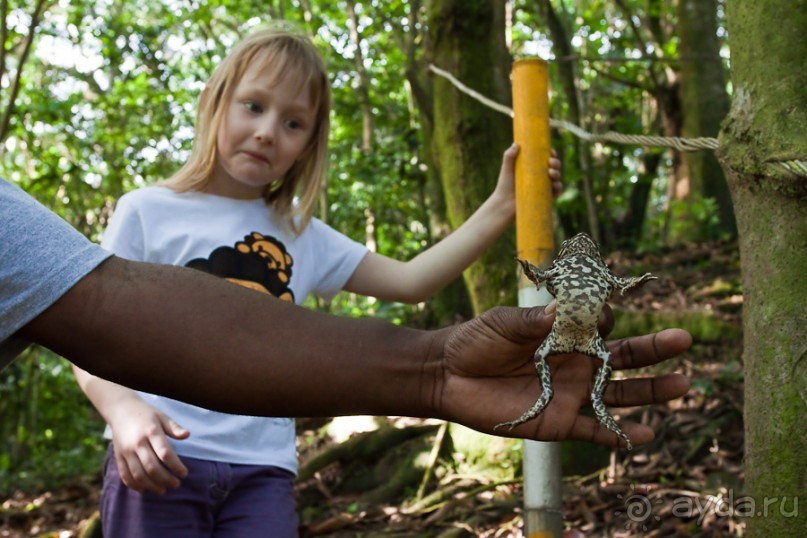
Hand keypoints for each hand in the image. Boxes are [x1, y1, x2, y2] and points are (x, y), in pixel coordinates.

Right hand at [108, 398, 189, 493]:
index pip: (165, 453)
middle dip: (165, 479)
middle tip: (176, 484)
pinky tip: (145, 489)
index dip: (176, 466)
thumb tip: (187, 435)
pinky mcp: (118, 457)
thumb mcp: (162, 416)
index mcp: (151, 432)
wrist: (120, 410)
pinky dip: (134, 485)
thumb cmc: (146, 414)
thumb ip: (174, 427)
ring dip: (151, 485)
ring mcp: (126, 451)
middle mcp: (137, 443)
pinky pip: (125, 475)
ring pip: (138, 474)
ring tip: (163, 490)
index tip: (184, 474)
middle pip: (152, 467)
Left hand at [432, 305, 690, 446]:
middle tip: (683, 339)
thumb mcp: (501, 323)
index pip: (600, 324)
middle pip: (623, 357)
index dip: (605, 317)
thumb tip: (562, 310)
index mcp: (564, 333)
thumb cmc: (475, 341)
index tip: (600, 313)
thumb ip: (531, 319)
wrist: (448, 376)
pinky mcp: (558, 421)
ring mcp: (570, 392)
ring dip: (650, 392)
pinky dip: (618, 435)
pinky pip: (594, 430)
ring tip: (682, 385)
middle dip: (653, 349)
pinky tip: (644, 436)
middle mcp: (575, 362)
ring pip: (618, 393)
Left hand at [493, 144, 563, 205]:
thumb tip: (516, 144)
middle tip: (550, 162)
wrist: (504, 204)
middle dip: (556, 162)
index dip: (551, 153)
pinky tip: (555, 185)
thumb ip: (509, 156)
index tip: (551, 151)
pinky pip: (556, 191)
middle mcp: (540, 175)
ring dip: (557, 173)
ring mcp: (544, 186)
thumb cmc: (504, 185)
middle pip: (554, 166)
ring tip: (550, 172)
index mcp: (533, 166)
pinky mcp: (545, 197)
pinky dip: (559, 187)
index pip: (545, 158)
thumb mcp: (506, 169)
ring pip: (556, 177)